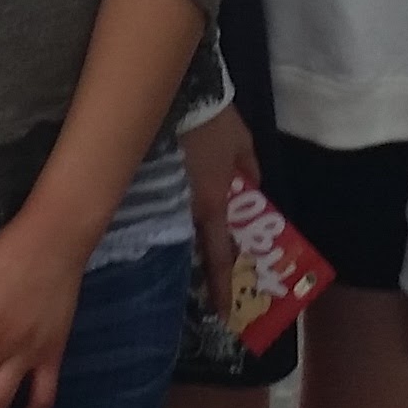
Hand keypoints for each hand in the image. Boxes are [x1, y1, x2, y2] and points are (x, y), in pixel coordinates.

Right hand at [177, 111, 255, 309]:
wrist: (179, 95)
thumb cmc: (215, 121)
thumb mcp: (244, 145)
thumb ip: (250, 172)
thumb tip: (253, 192)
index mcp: (214, 204)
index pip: (220, 256)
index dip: (221, 286)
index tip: (223, 312)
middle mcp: (190, 208)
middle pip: (201, 248)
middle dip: (211, 270)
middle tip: (217, 291)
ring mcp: (169, 197)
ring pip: (185, 229)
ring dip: (195, 242)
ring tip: (201, 257)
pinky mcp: (154, 182)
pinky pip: (170, 208)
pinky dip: (178, 216)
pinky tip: (176, 218)